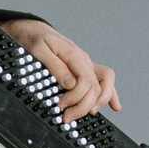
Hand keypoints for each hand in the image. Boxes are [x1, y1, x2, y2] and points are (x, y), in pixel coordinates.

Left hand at [0, 18, 118, 120]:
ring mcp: (86, 65)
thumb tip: (69, 84)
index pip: (86, 80)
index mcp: (74, 55)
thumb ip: (55, 66)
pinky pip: (103, 82)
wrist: (34, 30)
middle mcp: (84, 61)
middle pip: (96, 87)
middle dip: (83, 106)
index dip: (76, 97)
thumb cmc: (35, 38)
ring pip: (105, 85)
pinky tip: (114, 106)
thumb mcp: (38, 49)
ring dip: (98, 103)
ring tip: (86, 114)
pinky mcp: (84, 70)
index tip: (60, 105)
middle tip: (67, 117)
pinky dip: (110, 95)